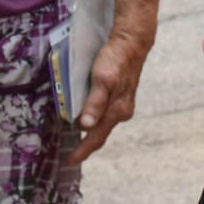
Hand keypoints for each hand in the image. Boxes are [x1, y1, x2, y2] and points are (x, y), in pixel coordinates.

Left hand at [65, 29, 147, 163]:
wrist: (132, 43)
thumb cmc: (116, 60)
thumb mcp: (102, 80)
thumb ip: (94, 103)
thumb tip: (85, 126)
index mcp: (116, 111)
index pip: (96, 137)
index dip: (83, 150)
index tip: (70, 161)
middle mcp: (122, 112)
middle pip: (101, 133)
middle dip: (87, 145)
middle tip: (72, 154)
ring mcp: (123, 105)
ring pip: (104, 124)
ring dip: (91, 132)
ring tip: (77, 139)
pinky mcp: (122, 97)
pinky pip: (106, 114)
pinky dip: (96, 119)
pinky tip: (89, 117)